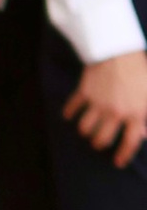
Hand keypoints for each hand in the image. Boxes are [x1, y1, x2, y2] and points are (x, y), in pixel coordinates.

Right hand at [67, 50, 146, 168]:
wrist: (120, 47)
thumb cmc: (139, 69)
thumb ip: (146, 113)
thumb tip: (143, 132)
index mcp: (135, 112)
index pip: (130, 142)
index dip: (124, 155)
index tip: (118, 162)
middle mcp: (115, 112)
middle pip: (101, 139)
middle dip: (99, 143)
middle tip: (99, 140)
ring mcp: (97, 103)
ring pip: (84, 128)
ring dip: (85, 130)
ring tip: (87, 127)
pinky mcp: (84, 93)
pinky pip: (71, 108)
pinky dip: (69, 112)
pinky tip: (70, 113)